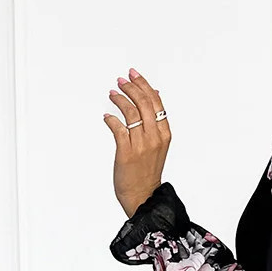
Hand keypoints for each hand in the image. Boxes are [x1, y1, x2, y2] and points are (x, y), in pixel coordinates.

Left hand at [103, 68, 171, 217]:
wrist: (143, 195)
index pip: (155, 102)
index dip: (144, 85)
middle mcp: (154, 138)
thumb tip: (155, 94)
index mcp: (164, 134)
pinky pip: (118, 128)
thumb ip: (156, 120)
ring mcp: (140, 145)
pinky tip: (107, 117)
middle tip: (121, 80)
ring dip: (120, 99)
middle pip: (143, 103)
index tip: (133, 74)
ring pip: (131, 112)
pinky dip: (111, 119)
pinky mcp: (126, 153)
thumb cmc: (148, 171)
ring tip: (112, 93)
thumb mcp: (158, 143)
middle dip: (131, 87)